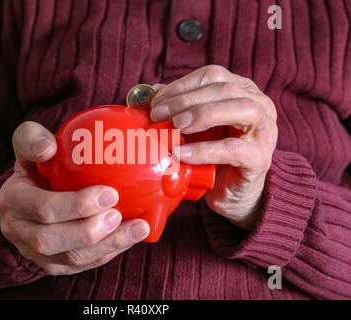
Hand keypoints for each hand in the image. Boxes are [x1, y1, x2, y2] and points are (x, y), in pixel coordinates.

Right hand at [0, 121, 149, 274]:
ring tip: (137, 228)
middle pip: (51, 241)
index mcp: (12, 201)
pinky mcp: (54, 264)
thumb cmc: (38, 164)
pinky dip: (109, 252)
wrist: (33, 192)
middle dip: (89, 231)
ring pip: (70, 259)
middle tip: (119, 214)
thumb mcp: (30, 144)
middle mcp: (19, 231)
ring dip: (107, 245)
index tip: (110, 192)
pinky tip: (131, 237)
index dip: (76, 205)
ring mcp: (35, 252)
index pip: (42, 209)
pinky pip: (82, 265)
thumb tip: (48, 147)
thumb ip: (32, 138)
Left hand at [150, 65, 277, 229]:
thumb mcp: (193, 126)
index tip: (156, 101)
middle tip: (158, 115)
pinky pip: (233, 149)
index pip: (212, 75)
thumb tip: (149, 94)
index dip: (182, 85)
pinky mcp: (260, 158)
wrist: (231, 192)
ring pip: (241, 110)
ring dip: (201, 115)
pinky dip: (204, 150)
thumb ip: (177, 108)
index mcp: (242, 90)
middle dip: (186, 100)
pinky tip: (181, 153)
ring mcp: (264, 131)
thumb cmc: (212, 155)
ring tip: (174, 127)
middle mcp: (260, 105)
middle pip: (224, 89)